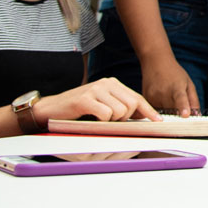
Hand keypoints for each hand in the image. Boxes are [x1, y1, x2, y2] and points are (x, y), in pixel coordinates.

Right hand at [33, 77, 159, 126]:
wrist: (49, 110)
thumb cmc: (78, 111)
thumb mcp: (102, 107)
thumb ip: (120, 108)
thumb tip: (142, 117)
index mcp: (112, 84)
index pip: (137, 98)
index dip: (148, 111)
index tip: (158, 121)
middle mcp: (106, 83)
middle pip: (132, 105)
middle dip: (126, 119)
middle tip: (111, 123)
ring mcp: (96, 89)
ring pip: (120, 111)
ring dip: (112, 122)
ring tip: (98, 121)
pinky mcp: (85, 98)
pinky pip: (106, 114)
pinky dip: (101, 122)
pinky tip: (91, 119)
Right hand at [140, 57, 199, 115]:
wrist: (156, 62)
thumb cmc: (175, 73)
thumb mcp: (188, 83)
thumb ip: (193, 100)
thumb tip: (197, 115)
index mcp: (177, 87)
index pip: (180, 98)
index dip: (183, 107)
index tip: (185, 115)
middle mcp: (164, 92)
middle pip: (173, 112)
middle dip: (178, 114)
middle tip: (181, 108)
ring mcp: (153, 96)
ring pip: (163, 113)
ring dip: (168, 111)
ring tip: (168, 97)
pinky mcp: (146, 99)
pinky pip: (155, 110)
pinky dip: (160, 108)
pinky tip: (161, 97)